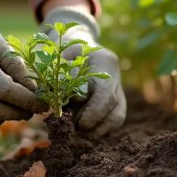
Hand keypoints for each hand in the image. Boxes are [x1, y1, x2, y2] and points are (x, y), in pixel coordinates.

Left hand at [41, 7, 125, 136]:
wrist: (74, 46)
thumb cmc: (62, 49)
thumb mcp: (57, 57)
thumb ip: (59, 75)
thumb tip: (60, 96)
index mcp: (105, 62)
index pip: (106, 94)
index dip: (94, 112)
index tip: (80, 124)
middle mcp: (116, 76)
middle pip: (114, 110)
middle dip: (93, 124)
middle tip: (73, 128)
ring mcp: (118, 89)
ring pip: (116, 118)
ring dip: (97, 130)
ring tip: (77, 130)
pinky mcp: (116, 100)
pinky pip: (113, 121)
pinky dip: (98, 129)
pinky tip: (83, 129)